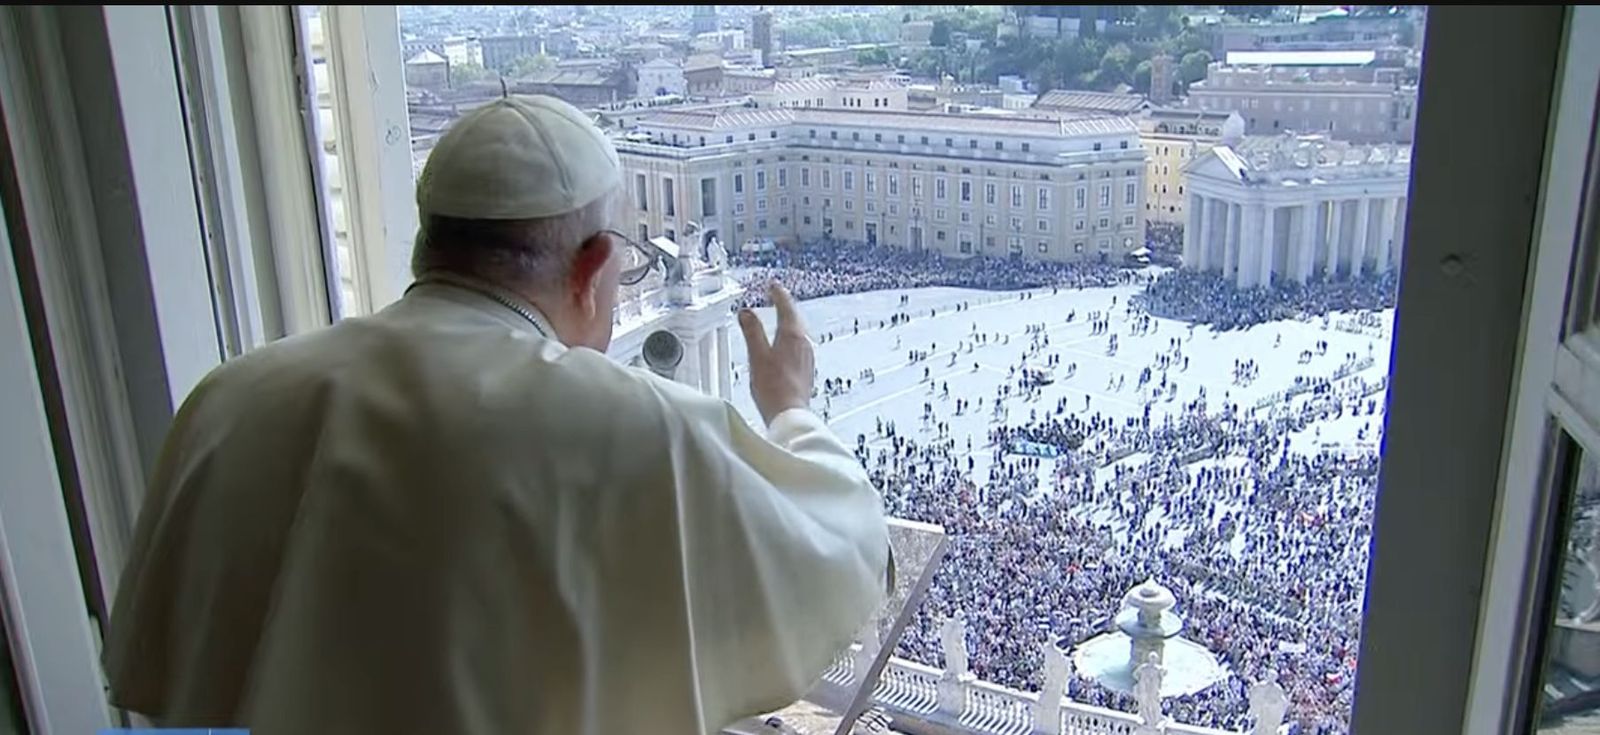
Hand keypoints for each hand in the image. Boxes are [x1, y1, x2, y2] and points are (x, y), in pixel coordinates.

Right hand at [738, 282, 814, 425]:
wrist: (789, 415)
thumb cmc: (774, 388)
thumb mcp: (757, 355)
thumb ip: (752, 331)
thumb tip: (746, 312)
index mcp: (792, 336)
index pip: (786, 307)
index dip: (778, 295)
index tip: (773, 286)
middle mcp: (804, 344)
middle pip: (794, 318)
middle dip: (784, 306)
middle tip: (776, 297)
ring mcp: (807, 357)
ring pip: (797, 332)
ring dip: (787, 322)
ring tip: (779, 318)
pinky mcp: (805, 370)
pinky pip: (798, 346)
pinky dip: (789, 338)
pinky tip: (784, 346)